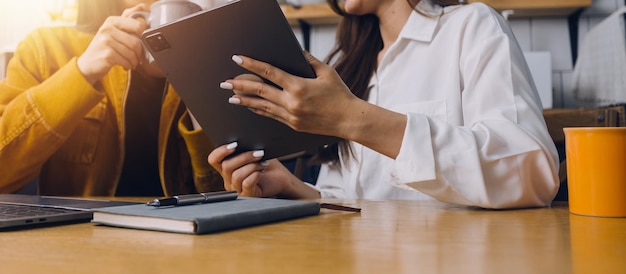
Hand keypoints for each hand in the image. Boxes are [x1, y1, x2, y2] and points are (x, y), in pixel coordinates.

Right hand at [77, 4, 148, 83]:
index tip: (141, 43)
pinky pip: (126, 61)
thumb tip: (142, 6)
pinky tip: (125, 66)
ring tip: (131, 62)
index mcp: (112, 21)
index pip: (138, 26)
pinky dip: (128, 66)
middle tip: (137, 57)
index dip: (143, 37)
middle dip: (139, 53)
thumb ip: (128, 17)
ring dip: (134, 61)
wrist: (88, 64)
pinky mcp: (107, 55)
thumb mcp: (114, 29)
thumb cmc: (104, 47)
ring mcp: (105, 41)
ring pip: (132, 53)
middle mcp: (107, 29)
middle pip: (136, 42)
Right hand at [207, 142, 299, 197]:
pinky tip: (262, 171)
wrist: (282, 179)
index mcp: (228, 167)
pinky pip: (246, 184)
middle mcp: (229, 179)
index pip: (214, 159)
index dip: (220, 151)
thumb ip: (247, 147)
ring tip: (264, 164)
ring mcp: (237, 189)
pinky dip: (256, 175)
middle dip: (244, 157)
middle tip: (259, 152)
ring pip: (236, 176)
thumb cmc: (268, 165)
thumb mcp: (256, 153)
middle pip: (227, 166)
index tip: (235, 144)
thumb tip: (244, 138)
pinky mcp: (248, 196)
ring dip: (252, 166)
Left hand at [220, 52, 359, 138]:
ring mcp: (291, 116)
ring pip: (262, 106)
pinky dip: (259, 110)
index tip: (238, 59)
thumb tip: (295, 51)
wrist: (348, 120)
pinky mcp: (293, 125)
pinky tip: (250, 107)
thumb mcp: (326, 72)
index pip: (269, 73)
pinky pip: (271, 116)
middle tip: (224, 83)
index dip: (251, 65)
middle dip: (239, 86)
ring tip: (231, 97)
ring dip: (245, 101)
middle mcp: (292, 103)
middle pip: (259, 92)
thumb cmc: (340, 94)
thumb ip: (308, 60)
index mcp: (299, 87)